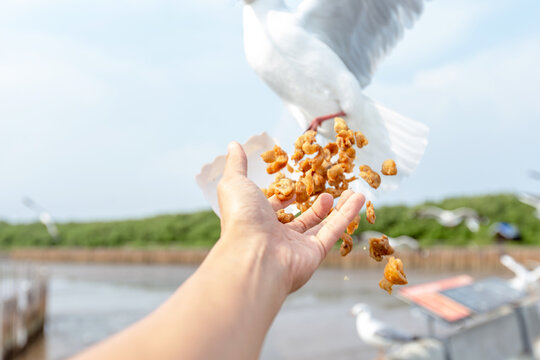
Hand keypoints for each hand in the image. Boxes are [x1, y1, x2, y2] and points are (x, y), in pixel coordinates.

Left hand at [217, 142, 364, 292]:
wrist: (253, 255)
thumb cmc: (242, 218)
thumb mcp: (235, 183)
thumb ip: (237, 164)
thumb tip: (234, 144)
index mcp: (256, 219)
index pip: (273, 207)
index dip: (284, 195)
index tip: (296, 182)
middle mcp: (276, 235)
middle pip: (299, 218)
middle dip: (313, 202)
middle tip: (325, 187)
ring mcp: (296, 246)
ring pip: (320, 225)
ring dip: (335, 207)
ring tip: (348, 189)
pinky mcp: (314, 253)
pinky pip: (334, 231)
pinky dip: (347, 214)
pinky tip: (359, 198)